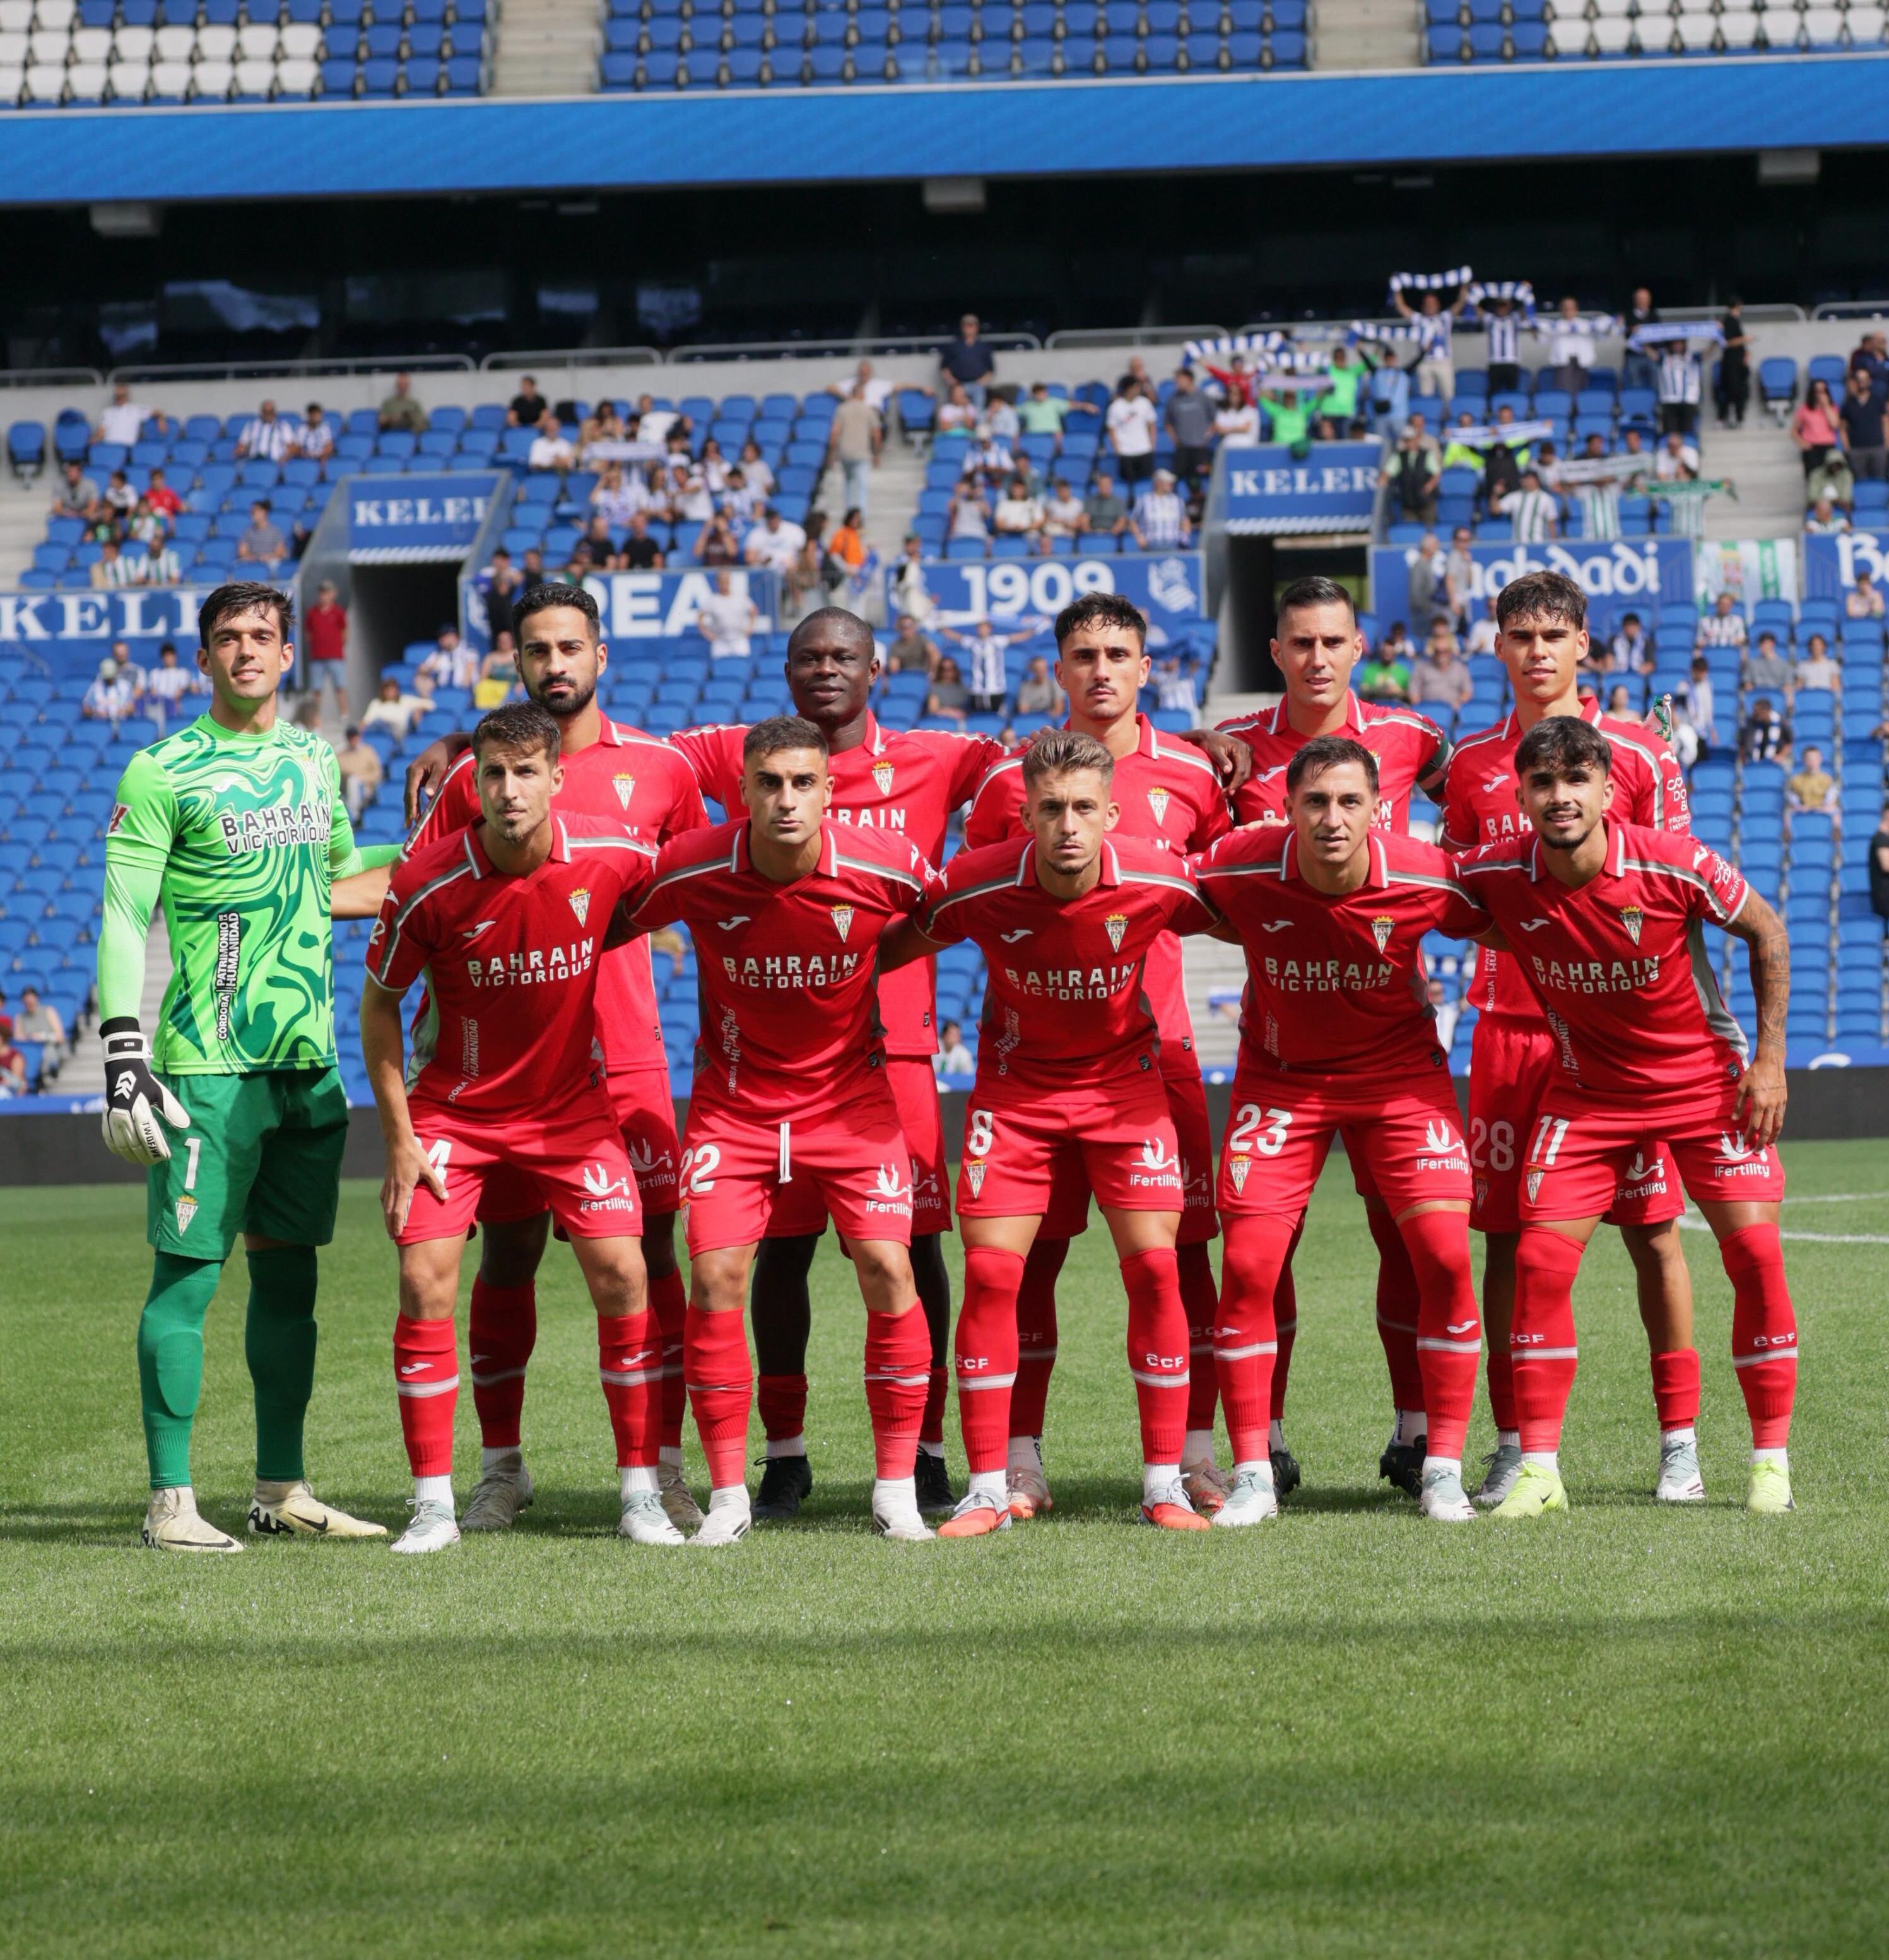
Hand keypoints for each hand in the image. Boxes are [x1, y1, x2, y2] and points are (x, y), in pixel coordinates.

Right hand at [100, 1020, 187, 1163]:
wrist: (121, 1071)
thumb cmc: (144, 1082)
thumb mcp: (161, 1093)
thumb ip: (172, 1110)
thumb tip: (185, 1125)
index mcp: (138, 1110)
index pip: (149, 1137)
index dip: (157, 1149)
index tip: (166, 1156)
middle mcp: (123, 1117)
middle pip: (135, 1144)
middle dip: (146, 1156)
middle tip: (156, 1161)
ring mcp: (112, 1119)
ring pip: (121, 1145)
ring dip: (132, 1156)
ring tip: (143, 1161)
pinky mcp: (106, 1119)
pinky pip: (109, 1140)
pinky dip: (117, 1150)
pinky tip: (125, 1154)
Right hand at [381, 1131, 446, 1239]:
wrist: (399, 1142)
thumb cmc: (415, 1155)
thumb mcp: (428, 1170)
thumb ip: (436, 1185)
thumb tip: (446, 1198)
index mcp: (403, 1188)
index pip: (399, 1211)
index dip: (398, 1224)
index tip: (398, 1235)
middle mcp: (394, 1188)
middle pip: (390, 1212)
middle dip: (391, 1225)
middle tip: (392, 1237)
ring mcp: (389, 1184)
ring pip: (386, 1205)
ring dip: (387, 1218)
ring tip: (389, 1227)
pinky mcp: (387, 1180)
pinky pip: (385, 1197)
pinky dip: (386, 1206)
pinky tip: (387, 1208)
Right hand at [402, 733, 464, 824]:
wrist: (446, 744)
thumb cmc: (445, 755)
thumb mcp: (441, 768)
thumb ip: (435, 781)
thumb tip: (428, 796)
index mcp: (414, 771)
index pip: (410, 792)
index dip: (412, 806)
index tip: (413, 817)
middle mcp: (410, 773)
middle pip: (408, 795)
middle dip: (408, 810)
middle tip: (408, 826)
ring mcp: (413, 775)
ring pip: (410, 795)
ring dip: (411, 808)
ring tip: (411, 823)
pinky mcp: (418, 777)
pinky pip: (414, 792)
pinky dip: (415, 802)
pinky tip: (417, 813)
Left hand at [1191, 728, 1252, 792]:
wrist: (1209, 736)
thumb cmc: (1210, 743)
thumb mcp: (1214, 751)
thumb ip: (1222, 760)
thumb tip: (1228, 771)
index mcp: (1240, 748)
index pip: (1241, 769)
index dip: (1235, 782)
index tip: (1229, 792)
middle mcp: (1247, 750)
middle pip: (1245, 773)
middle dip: (1235, 786)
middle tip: (1224, 796)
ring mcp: (1247, 754)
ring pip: (1245, 774)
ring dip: (1236, 785)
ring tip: (1224, 794)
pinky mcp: (1245, 758)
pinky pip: (1242, 772)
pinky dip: (1235, 780)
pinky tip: (1227, 787)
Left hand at [1732, 1054, 1787, 1151]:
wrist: (1771, 1062)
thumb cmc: (1753, 1074)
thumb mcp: (1741, 1087)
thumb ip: (1738, 1104)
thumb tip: (1734, 1119)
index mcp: (1760, 1103)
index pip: (1754, 1124)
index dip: (1749, 1134)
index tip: (1745, 1141)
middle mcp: (1771, 1106)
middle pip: (1767, 1129)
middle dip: (1762, 1141)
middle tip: (1758, 1151)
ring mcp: (1780, 1104)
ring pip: (1778, 1125)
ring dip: (1773, 1137)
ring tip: (1769, 1145)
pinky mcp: (1784, 1100)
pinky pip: (1781, 1117)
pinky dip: (1778, 1126)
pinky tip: (1775, 1131)